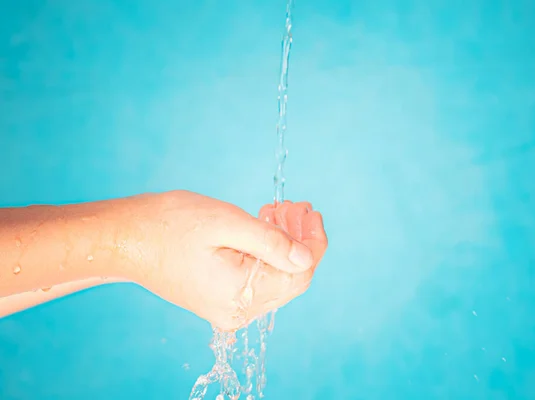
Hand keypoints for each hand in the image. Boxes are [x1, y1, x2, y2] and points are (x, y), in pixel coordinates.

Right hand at [127, 191, 327, 329]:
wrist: (126, 238)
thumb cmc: (170, 225)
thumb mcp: (228, 223)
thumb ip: (272, 242)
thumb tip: (307, 257)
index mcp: (241, 295)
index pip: (299, 274)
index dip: (313, 242)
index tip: (311, 211)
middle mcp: (237, 312)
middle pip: (290, 279)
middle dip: (299, 240)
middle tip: (295, 206)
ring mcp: (227, 309)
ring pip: (275, 278)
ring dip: (283, 244)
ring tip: (278, 211)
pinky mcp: (219, 299)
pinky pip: (256, 280)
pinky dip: (266, 253)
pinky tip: (264, 226)